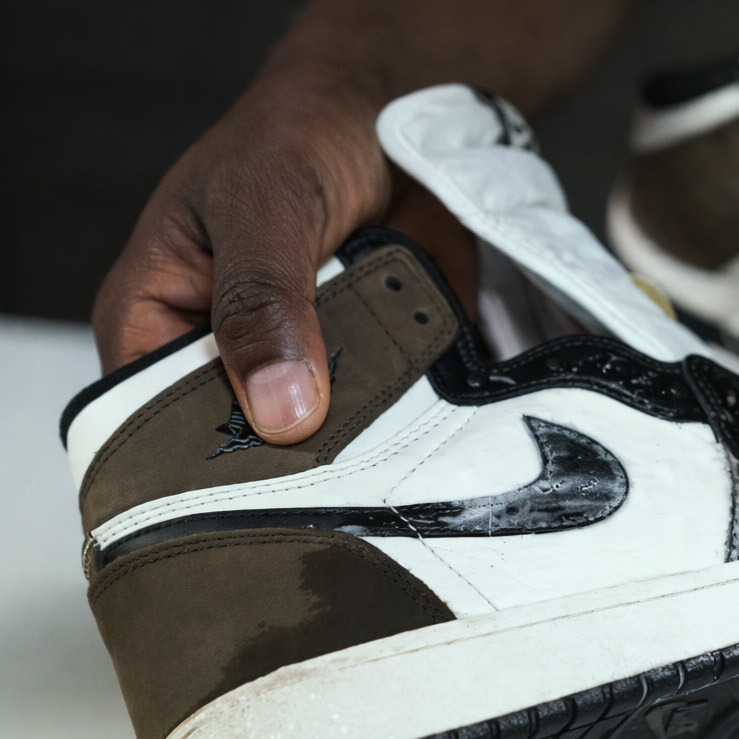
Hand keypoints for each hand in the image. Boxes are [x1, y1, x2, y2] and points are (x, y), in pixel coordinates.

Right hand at [93, 64, 474, 443]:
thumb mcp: (264, 206)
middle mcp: (222, 354)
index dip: (200, 455)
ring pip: (322, 438)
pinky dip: (412, 412)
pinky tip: (434, 406)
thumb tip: (278, 406)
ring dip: (362, 437)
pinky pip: (387, 414)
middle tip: (345, 455)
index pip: (152, 419)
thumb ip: (262, 303)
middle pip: (242, 443)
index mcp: (156, 316)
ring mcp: (296, 366)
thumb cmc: (293, 137)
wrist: (388, 116)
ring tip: (396, 426)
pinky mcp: (366, 367)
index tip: (266, 468)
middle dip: (296, 454)